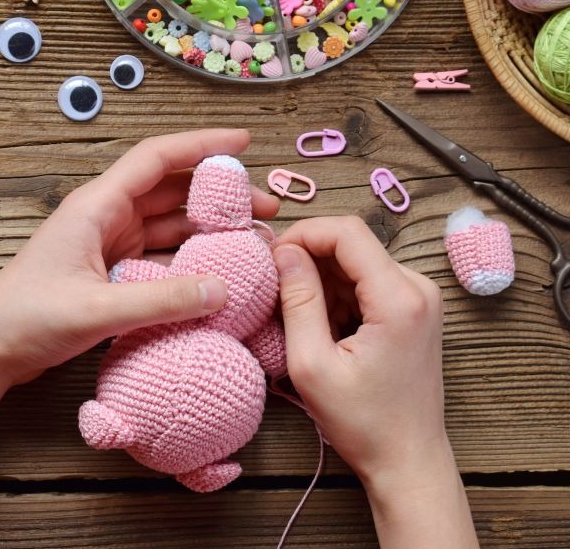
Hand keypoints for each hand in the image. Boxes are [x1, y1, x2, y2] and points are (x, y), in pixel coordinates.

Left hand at [0, 129, 279, 392]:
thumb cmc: (27, 320)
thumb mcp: (97, 310)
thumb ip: (163, 301)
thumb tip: (225, 290)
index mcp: (96, 206)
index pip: (156, 159)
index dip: (201, 145)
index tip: (243, 143)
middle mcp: (105, 217)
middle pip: (171, 190)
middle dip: (218, 194)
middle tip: (264, 209)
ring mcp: (108, 244)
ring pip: (168, 223)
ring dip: (206, 228)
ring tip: (250, 240)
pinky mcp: (109, 270)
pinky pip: (158, 254)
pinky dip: (187, 258)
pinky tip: (215, 269)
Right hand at [272, 216, 446, 484]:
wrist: (408, 459)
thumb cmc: (362, 422)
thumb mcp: (313, 364)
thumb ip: (298, 301)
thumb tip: (284, 253)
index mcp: (399, 298)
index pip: (347, 232)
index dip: (303, 233)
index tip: (271, 257)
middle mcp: (419, 287)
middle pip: (353, 244)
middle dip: (309, 258)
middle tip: (276, 289)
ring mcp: (420, 297)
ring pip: (357, 262)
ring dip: (322, 279)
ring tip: (300, 318)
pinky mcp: (414, 309)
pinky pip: (368, 281)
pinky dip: (338, 294)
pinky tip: (324, 327)